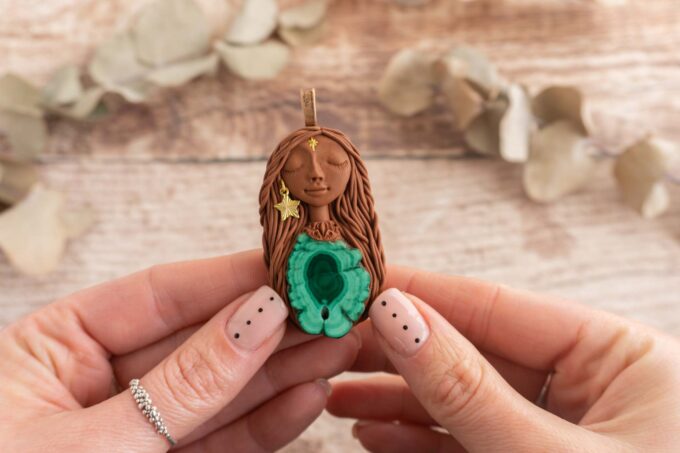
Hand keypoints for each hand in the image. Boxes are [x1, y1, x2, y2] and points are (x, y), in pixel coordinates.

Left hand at [0, 250, 360, 451]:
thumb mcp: (95, 442)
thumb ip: (183, 383)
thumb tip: (257, 317)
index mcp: (53, 347)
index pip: (158, 295)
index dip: (231, 278)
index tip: (292, 266)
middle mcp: (96, 380)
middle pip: (199, 339)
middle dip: (270, 326)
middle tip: (331, 306)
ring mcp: (132, 427)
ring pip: (218, 391)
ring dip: (282, 372)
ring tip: (337, 346)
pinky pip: (218, 439)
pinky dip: (265, 423)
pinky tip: (307, 396)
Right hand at [328, 266, 679, 451]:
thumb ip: (469, 391)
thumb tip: (399, 318)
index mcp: (623, 359)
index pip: (500, 306)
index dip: (424, 292)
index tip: (360, 284)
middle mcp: (596, 388)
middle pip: (475, 351)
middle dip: (401, 351)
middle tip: (334, 341)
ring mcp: (567, 432)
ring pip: (466, 400)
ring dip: (398, 400)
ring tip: (338, 394)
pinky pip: (472, 442)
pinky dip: (421, 441)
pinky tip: (375, 434)